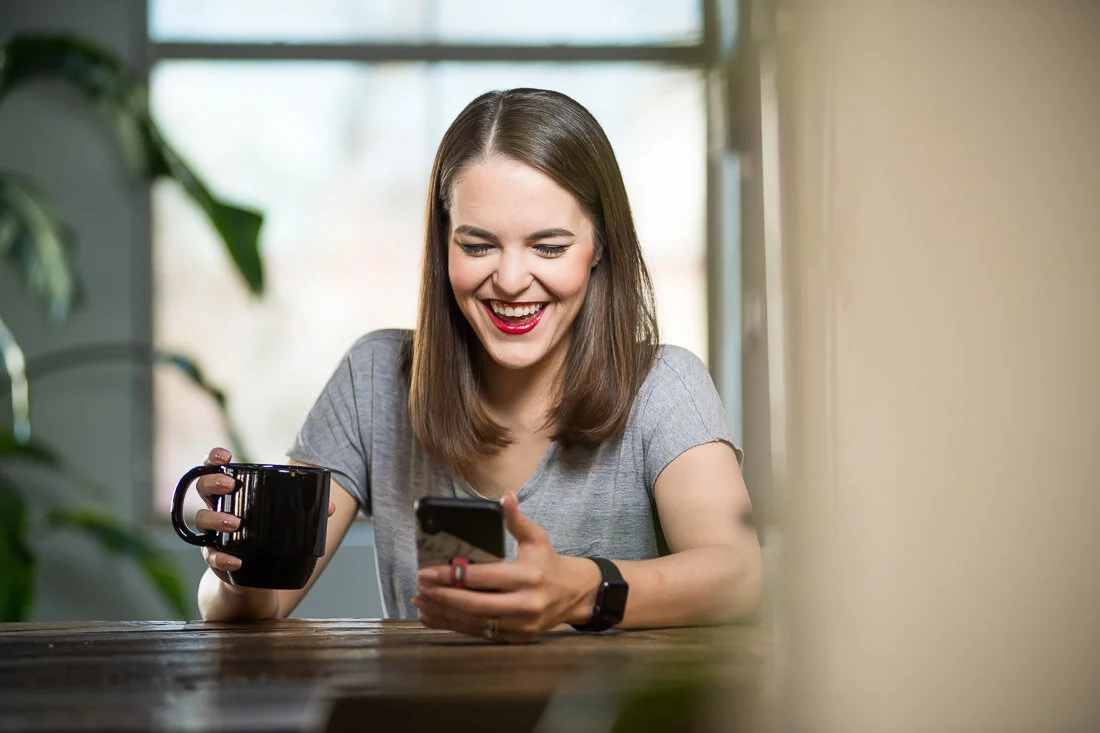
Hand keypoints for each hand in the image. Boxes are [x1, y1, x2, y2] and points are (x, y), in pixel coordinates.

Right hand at [194, 447, 336, 582]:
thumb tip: (331, 506)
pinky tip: (236, 559)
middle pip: (202, 488)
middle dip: (212, 482)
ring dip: (216, 518)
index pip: (214, 469)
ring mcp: (212, 533)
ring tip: (235, 522)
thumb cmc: (268, 536)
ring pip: (202, 520)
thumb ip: (307, 511)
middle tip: (229, 485)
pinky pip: (212, 556)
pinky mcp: (214, 558)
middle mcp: (217, 509)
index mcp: (232, 494)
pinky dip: (223, 557)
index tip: (224, 456)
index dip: (213, 459)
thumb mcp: (285, 520)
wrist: (256, 577)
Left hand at [412, 493, 599, 643]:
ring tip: (421, 601)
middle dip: (443, 596)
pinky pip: (480, 634)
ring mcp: (521, 625)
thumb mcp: (536, 538)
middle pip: (475, 604)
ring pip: (475, 623)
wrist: (575, 595)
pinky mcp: (516, 638)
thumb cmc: (549, 563)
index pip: (484, 577)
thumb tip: (506, 496)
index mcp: (529, 577)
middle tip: (420, 586)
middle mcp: (526, 604)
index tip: (428, 571)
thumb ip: (516, 519)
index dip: (454, 575)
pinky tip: (435, 616)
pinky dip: (454, 625)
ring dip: (444, 613)